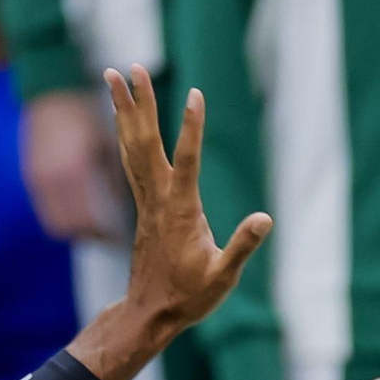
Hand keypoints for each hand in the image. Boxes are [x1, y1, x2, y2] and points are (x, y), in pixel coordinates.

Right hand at [24, 90, 124, 242]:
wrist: (54, 89)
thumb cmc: (88, 116)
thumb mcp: (103, 146)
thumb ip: (109, 179)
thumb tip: (119, 210)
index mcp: (75, 170)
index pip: (87, 219)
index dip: (101, 234)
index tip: (116, 239)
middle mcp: (53, 177)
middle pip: (67, 226)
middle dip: (86, 235)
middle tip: (106, 239)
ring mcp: (39, 177)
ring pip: (54, 219)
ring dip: (73, 227)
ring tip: (94, 229)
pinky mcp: (31, 174)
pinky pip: (46, 207)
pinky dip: (61, 214)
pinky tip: (78, 211)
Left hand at [105, 66, 270, 344]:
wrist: (150, 313)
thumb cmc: (190, 296)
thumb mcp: (223, 276)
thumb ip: (243, 246)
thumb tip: (265, 219)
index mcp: (181, 211)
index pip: (187, 160)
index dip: (191, 127)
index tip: (194, 94)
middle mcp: (158, 199)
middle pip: (145, 142)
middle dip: (141, 103)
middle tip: (131, 67)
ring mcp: (147, 201)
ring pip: (132, 146)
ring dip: (124, 110)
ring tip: (114, 76)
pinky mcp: (144, 205)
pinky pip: (131, 160)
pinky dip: (126, 134)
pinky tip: (123, 119)